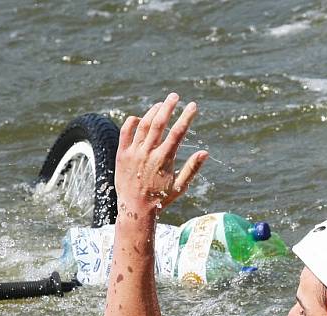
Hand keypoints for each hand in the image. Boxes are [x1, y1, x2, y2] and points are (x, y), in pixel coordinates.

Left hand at [115, 93, 208, 213]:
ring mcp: (133, 152)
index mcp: (164, 160)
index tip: (193, 106)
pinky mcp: (121, 154)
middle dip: (168, 106)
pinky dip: (132, 122)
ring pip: (143, 124)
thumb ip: (192, 168)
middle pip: (159, 123)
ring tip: (161, 105)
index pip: (178, 132)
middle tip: (175, 96)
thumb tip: (205, 152)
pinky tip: (140, 118)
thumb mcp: (180, 187)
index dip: (186, 117)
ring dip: (153, 111)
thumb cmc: (160, 198)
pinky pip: (125, 132)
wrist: (135, 209)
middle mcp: (148, 153)